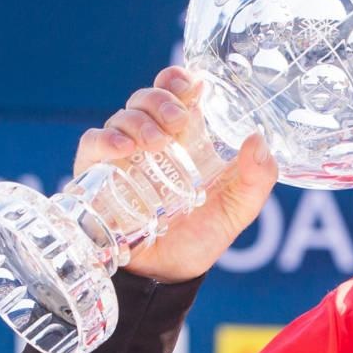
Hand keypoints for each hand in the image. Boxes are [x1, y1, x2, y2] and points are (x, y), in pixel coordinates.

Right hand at [74, 66, 280, 283]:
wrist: (167, 273)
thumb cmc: (202, 235)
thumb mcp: (238, 208)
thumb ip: (256, 179)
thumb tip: (258, 141)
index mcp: (188, 137)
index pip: (178, 92)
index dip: (180, 79)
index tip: (192, 83)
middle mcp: (154, 139)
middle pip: (149, 97)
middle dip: (162, 99)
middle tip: (178, 120)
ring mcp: (124, 153)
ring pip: (124, 116)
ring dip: (139, 121)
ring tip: (155, 141)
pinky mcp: (97, 172)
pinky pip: (93, 143)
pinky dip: (106, 139)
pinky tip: (123, 149)